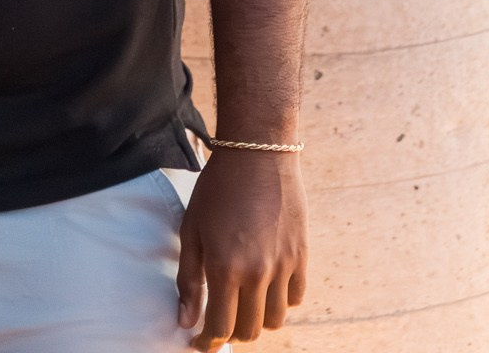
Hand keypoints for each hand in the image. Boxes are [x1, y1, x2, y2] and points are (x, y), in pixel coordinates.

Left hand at [177, 148, 306, 346]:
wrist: (257, 154)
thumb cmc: (216, 189)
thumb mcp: (192, 231)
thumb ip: (188, 280)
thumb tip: (186, 322)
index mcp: (225, 267)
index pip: (220, 327)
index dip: (207, 342)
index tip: (200, 344)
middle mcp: (257, 272)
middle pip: (249, 330)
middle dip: (231, 333)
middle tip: (220, 320)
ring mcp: (283, 265)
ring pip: (274, 320)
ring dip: (257, 320)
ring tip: (243, 304)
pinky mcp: (301, 255)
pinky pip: (296, 297)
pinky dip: (281, 301)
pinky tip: (266, 287)